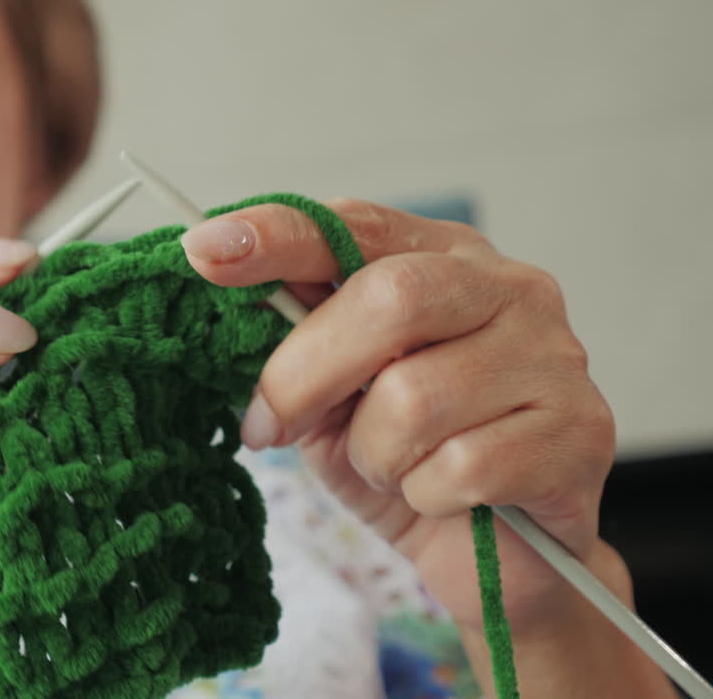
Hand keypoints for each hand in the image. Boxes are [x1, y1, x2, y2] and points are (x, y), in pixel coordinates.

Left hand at [180, 198, 615, 638]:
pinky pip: (460, 468)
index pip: (356, 225)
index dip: (278, 235)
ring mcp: (554, 357)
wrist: (497, 556)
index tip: (203, 250)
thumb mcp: (331, 393)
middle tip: (268, 426)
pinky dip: (424, 495)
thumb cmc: (407, 458)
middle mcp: (509, 289)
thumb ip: (296, 339)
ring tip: (390, 467)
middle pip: (389, 300)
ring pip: (415, 397)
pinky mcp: (579, 433)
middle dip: (303, 374)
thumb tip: (218, 277)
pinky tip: (441, 496)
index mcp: (442, 260)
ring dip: (374, 452)